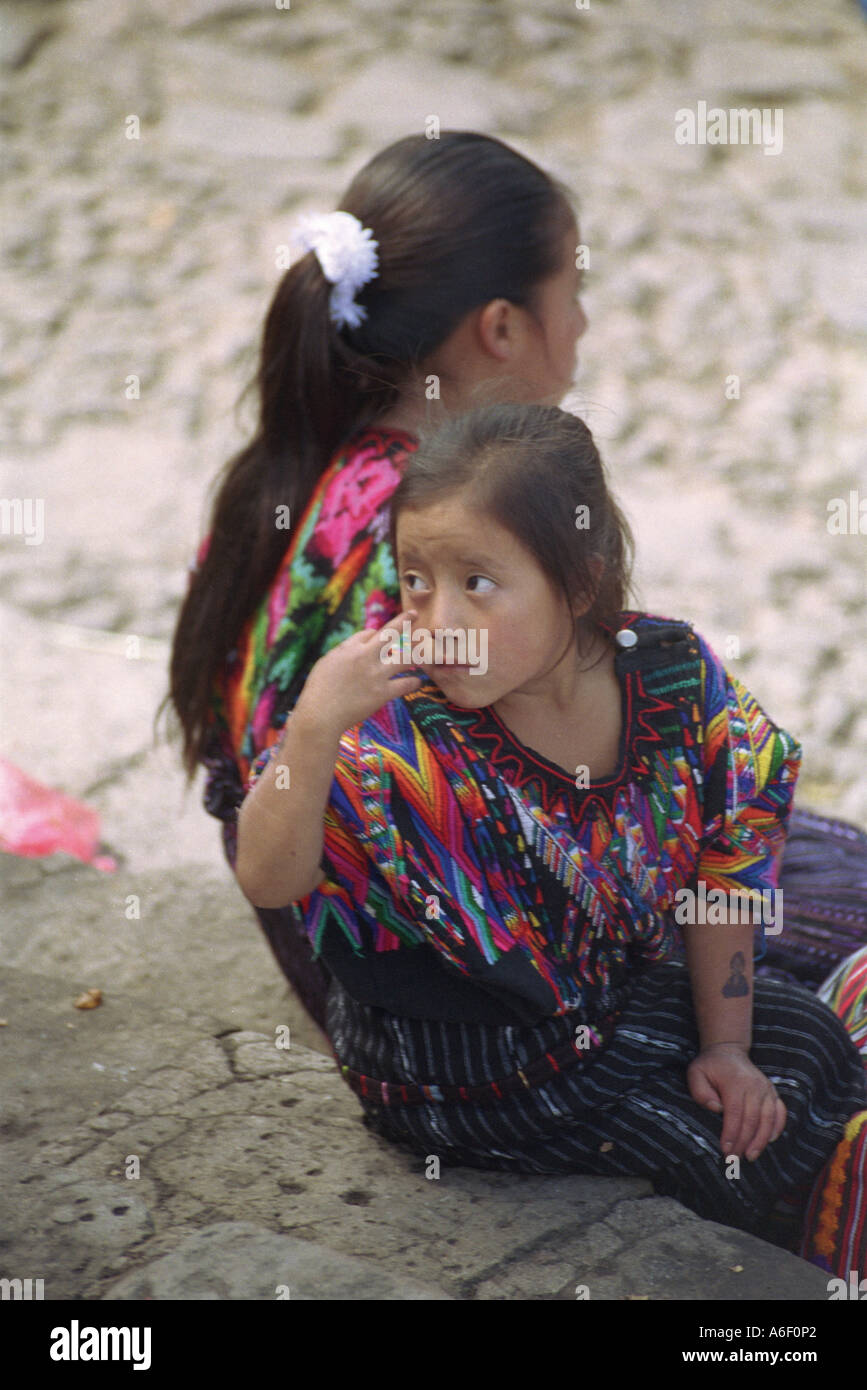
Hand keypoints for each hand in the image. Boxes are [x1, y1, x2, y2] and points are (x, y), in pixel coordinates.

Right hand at [294, 609, 424, 736]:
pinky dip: (414, 682)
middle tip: (415, 614)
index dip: (375, 636)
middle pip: (390, 633)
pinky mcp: (382, 693)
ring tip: (424, 651)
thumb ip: (345, 650)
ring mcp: (376, 675)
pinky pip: (405, 685)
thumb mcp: (327, 662)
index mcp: (350, 648)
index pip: (369, 633)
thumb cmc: (319, 689)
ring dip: (416, 653)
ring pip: (404, 658)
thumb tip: (361, 640)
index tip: (377, 640)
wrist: (320, 715)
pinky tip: (418, 681)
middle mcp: (366, 657)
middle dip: (404, 621)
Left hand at [687, 1043, 786, 1160]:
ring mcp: (766, 1088)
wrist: (728, 1051)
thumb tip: (716, 1109)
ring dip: (760, 1140)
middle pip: (752, 1120)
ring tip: (750, 1156)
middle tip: (734, 1160)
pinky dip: (777, 1128)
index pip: (735, 1113)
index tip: (725, 1150)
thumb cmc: (710, 1066)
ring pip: (768, 1119)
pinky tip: (769, 1141)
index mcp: (735, 1082)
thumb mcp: (696, 1073)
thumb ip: (701, 1092)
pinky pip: (780, 1113)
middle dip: (744, 1142)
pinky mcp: (773, 1092)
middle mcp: (755, 1085)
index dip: (731, 1134)